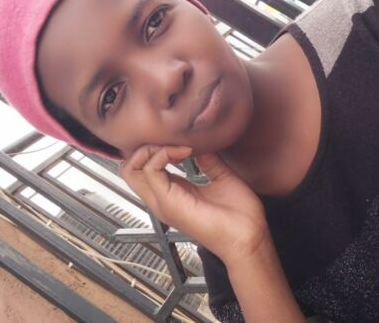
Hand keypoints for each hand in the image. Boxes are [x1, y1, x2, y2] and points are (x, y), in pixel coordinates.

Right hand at [119, 146, 267, 265]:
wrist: (249, 237)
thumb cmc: (240, 216)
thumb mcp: (222, 177)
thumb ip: (208, 160)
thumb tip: (199, 142)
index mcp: (172, 194)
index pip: (143, 168)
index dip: (155, 148)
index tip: (180, 140)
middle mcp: (162, 199)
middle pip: (129, 169)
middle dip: (145, 147)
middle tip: (171, 141)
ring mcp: (163, 202)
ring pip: (131, 169)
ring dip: (151, 149)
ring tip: (176, 146)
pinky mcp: (170, 203)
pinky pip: (150, 171)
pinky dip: (163, 154)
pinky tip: (184, 152)